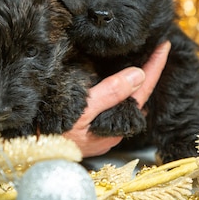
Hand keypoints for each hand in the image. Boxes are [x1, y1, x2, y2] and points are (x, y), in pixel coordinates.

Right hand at [62, 41, 170, 156]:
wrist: (35, 153)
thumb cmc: (54, 134)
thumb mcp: (82, 111)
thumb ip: (109, 93)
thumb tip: (138, 74)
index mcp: (117, 123)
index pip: (142, 91)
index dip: (154, 67)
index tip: (163, 45)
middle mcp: (116, 127)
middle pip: (139, 94)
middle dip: (149, 70)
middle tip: (157, 47)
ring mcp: (106, 128)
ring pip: (127, 99)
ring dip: (136, 78)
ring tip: (144, 57)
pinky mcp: (95, 127)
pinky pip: (114, 102)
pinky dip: (121, 86)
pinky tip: (119, 77)